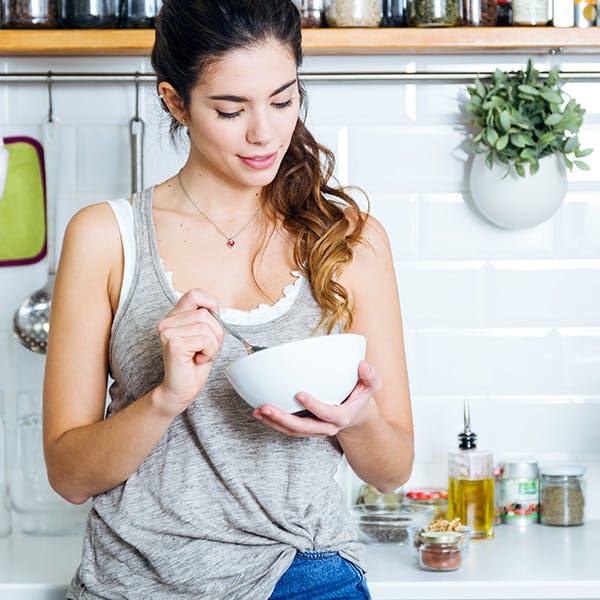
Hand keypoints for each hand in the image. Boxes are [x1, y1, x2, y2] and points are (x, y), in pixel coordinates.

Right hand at [155, 289, 223, 416]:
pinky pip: (205, 340)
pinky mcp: (174, 344)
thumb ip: (207, 319)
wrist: (181, 389)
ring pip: (207, 327)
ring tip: (202, 355)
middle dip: (216, 333)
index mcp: (174, 316)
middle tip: (207, 348)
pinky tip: (198, 360)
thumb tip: (215, 306)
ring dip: (213, 345)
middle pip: (206, 314)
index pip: (195, 293)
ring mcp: (168, 332)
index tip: (213, 322)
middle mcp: (167, 322)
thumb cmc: (194, 363)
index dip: (211, 304)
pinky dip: (209, 352)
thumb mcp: (204, 336)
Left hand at [252, 360, 380, 437]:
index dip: (314, 406)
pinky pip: (289, 429)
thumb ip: (370, 376)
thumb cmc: (360, 397)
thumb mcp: (371, 386)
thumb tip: (362, 365)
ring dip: (274, 422)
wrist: (356, 416)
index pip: (328, 414)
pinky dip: (274, 422)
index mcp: (342, 416)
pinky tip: (260, 413)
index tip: (300, 394)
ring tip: (258, 411)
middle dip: (283, 419)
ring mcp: (315, 429)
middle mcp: (328, 427)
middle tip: (266, 407)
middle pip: (304, 427)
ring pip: (293, 430)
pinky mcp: (306, 428)